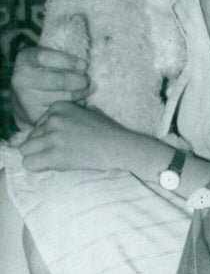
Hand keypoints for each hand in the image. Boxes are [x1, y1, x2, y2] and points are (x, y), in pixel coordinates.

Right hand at [10, 46, 90, 126]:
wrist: (26, 97)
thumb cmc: (45, 72)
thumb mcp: (49, 60)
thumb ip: (63, 59)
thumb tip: (84, 67)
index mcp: (25, 59)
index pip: (44, 58)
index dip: (67, 61)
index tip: (85, 65)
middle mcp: (21, 79)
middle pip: (57, 80)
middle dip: (78, 80)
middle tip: (88, 80)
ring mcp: (26, 98)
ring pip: (62, 97)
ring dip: (80, 94)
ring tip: (88, 89)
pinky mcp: (33, 114)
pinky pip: (60, 110)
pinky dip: (73, 107)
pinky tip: (79, 102)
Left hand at [17, 101, 137, 172]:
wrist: (120, 148)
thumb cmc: (108, 133)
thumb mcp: (84, 113)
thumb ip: (64, 117)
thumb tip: (46, 128)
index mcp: (58, 106)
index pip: (38, 124)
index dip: (49, 135)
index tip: (66, 141)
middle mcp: (52, 119)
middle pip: (30, 136)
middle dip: (42, 146)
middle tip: (61, 152)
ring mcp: (52, 137)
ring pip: (26, 150)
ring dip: (39, 156)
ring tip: (57, 159)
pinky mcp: (54, 155)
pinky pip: (29, 163)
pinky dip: (37, 167)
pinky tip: (52, 166)